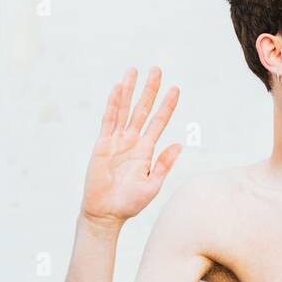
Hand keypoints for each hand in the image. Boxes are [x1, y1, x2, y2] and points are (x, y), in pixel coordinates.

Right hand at [81, 66, 182, 225]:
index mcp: (146, 150)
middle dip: (150, 90)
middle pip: (143, 109)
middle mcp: (132, 141)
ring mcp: (116, 141)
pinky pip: (108, 120)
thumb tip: (179, 144)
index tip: (175, 88)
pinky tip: (117, 88)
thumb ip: (164, 164)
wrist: (106, 212)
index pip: (159, 122)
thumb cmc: (130, 203)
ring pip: (124, 109)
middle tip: (157, 69)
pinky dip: (112, 104)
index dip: (167, 105)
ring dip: (130, 90)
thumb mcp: (153, 185)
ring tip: (134, 70)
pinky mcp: (102, 144)